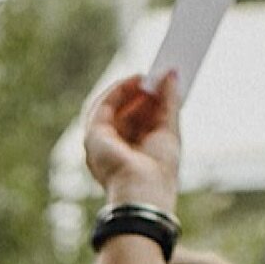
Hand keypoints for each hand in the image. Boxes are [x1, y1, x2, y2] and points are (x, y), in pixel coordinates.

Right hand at [82, 71, 181, 210]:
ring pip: (111, 105)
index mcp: (129, 154)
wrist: (143, 191)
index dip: (151, 100)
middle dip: (142, 91)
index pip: (138, 120)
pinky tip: (136, 79)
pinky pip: (103, 103)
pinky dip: (119, 88)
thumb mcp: (170, 130)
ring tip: (150, 75)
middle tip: (161, 72)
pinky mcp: (93, 135)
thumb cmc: (158, 173)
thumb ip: (170, 101)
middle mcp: (112, 149)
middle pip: (125, 111)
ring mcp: (100, 142)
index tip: (165, 83)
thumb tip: (171, 74)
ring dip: (130, 87)